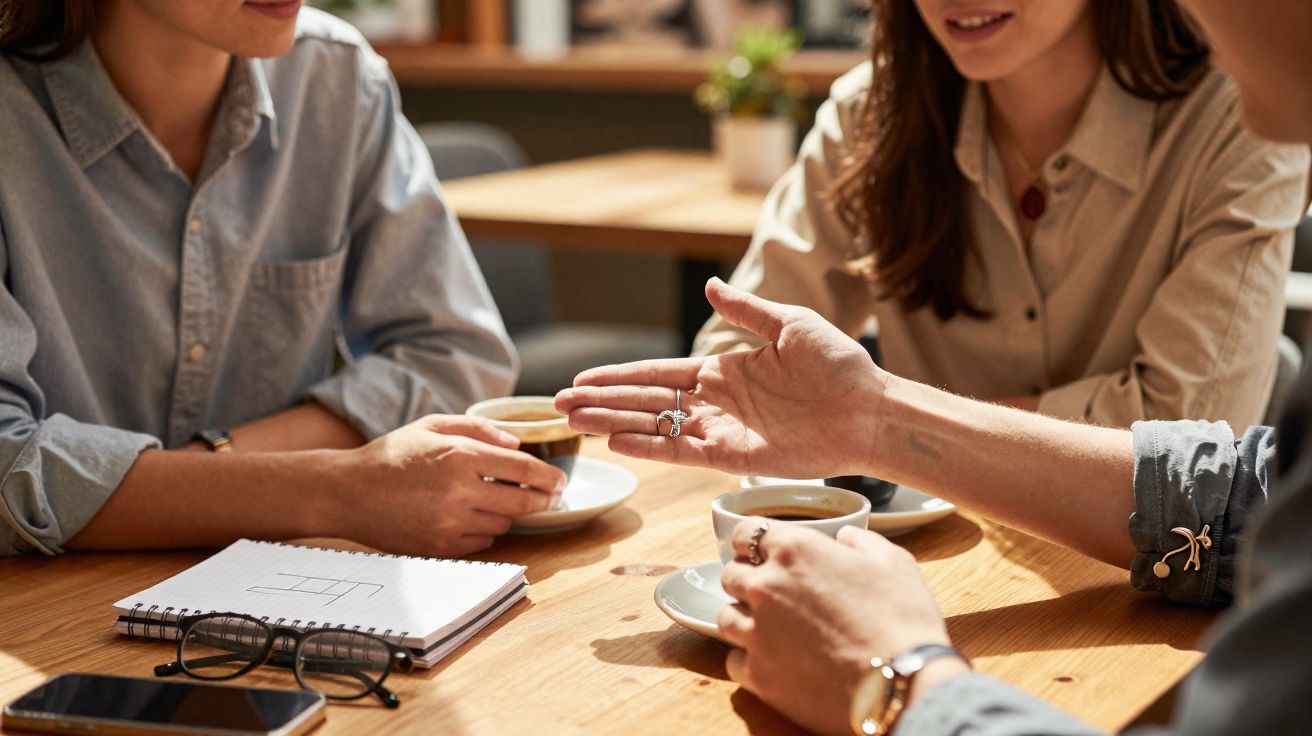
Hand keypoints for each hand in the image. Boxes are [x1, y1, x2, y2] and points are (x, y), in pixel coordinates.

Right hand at [328, 414, 567, 556]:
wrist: (349, 493)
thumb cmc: (392, 454)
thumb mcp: (433, 425)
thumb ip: (479, 428)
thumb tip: (516, 442)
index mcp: (460, 456)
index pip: (524, 469)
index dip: (550, 477)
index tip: (561, 480)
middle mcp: (460, 492)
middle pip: (524, 502)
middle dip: (544, 499)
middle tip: (551, 497)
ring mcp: (451, 523)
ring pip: (504, 522)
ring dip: (508, 511)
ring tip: (495, 499)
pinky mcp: (441, 546)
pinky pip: (482, 541)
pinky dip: (484, 530)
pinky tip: (470, 515)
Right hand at [555, 278, 885, 478]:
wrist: (870, 410)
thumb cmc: (839, 365)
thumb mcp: (790, 325)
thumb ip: (745, 311)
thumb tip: (708, 286)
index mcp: (723, 370)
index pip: (657, 373)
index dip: (619, 376)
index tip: (582, 379)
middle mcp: (715, 402)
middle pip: (646, 401)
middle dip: (602, 402)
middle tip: (559, 404)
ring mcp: (722, 431)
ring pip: (655, 426)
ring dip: (614, 424)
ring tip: (574, 423)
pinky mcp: (735, 457)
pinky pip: (683, 452)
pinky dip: (650, 447)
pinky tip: (618, 442)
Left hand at [717, 521, 961, 734]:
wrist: (903, 683)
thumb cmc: (902, 619)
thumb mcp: (892, 561)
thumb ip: (860, 541)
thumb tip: (845, 538)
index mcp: (794, 551)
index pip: (745, 533)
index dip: (751, 542)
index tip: (759, 553)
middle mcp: (766, 586)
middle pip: (731, 575)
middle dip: (747, 580)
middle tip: (771, 594)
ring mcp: (757, 632)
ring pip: (724, 617)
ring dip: (742, 618)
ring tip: (768, 628)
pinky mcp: (759, 674)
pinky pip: (733, 661)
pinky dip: (748, 659)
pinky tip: (772, 661)